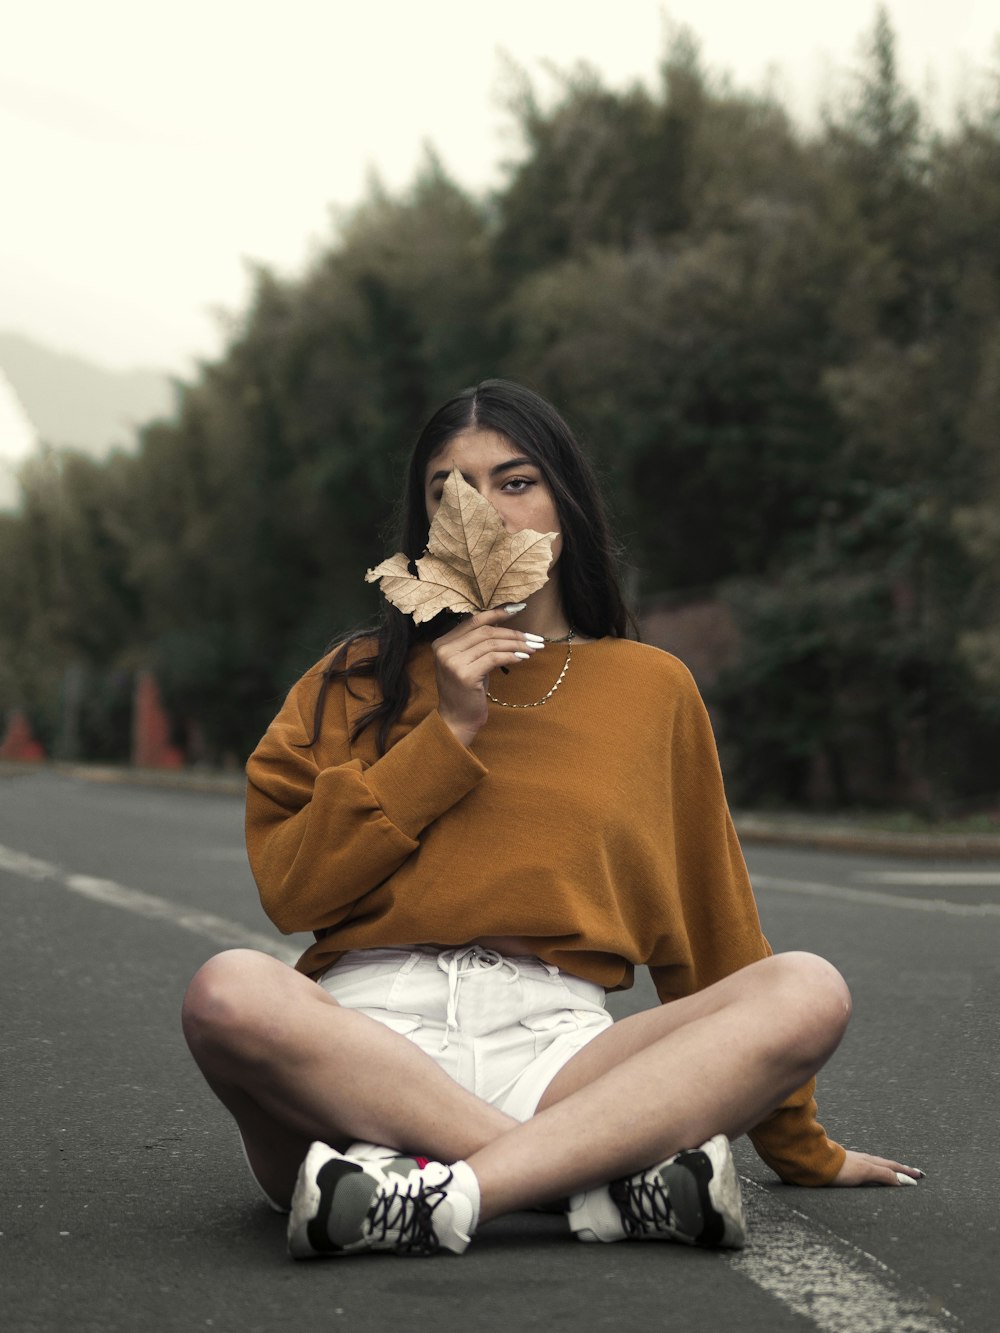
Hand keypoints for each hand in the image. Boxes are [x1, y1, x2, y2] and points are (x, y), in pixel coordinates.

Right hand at [432, 606, 542, 746]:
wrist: (457, 720)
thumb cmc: (467, 691)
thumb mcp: (470, 662)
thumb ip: (479, 643)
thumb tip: (505, 624)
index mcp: (442, 643)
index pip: (474, 621)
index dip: (497, 613)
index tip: (519, 609)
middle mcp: (444, 650)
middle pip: (485, 631)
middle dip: (513, 633)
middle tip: (534, 638)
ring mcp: (452, 662)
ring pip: (492, 643)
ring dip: (517, 644)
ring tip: (533, 648)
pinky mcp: (465, 674)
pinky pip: (494, 658)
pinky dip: (512, 655)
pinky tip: (524, 657)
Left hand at [830, 1149, 923, 1186]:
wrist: (814, 1162)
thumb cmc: (839, 1168)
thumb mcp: (865, 1171)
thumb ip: (884, 1175)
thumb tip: (905, 1180)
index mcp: (870, 1162)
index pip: (892, 1167)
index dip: (906, 1172)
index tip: (920, 1176)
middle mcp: (863, 1160)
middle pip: (885, 1165)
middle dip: (900, 1170)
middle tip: (915, 1173)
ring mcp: (853, 1163)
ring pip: (875, 1166)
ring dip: (888, 1170)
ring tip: (896, 1173)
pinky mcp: (843, 1168)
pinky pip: (865, 1169)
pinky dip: (875, 1172)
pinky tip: (869, 1173)